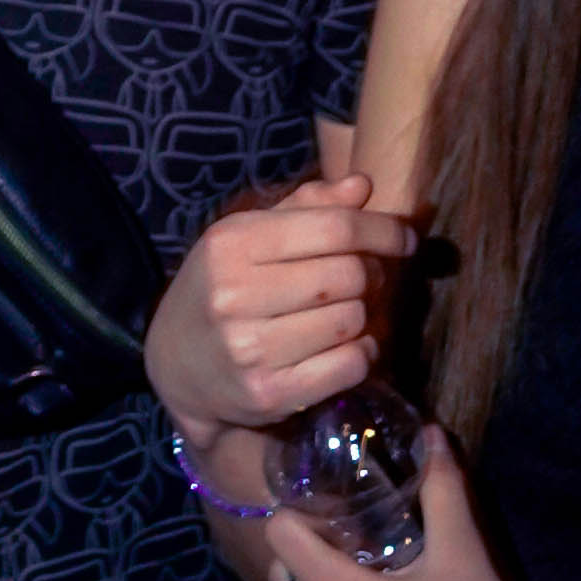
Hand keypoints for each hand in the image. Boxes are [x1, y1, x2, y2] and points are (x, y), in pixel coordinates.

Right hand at [148, 169, 415, 438]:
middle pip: (347, 275)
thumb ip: (305, 208)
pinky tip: (348, 346)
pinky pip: (347, 367)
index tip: (404, 237)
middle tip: (370, 277)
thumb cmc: (220, 288)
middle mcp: (236, 294)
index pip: (331, 228)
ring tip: (352, 310)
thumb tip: (361, 186)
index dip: (380, 230)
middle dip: (373, 273)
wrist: (176, 364)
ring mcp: (251, 349)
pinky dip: (362, 354)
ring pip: (351, 321)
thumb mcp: (246, 237)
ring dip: (365, 315)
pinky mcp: (269, 394)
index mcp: (232, 243)